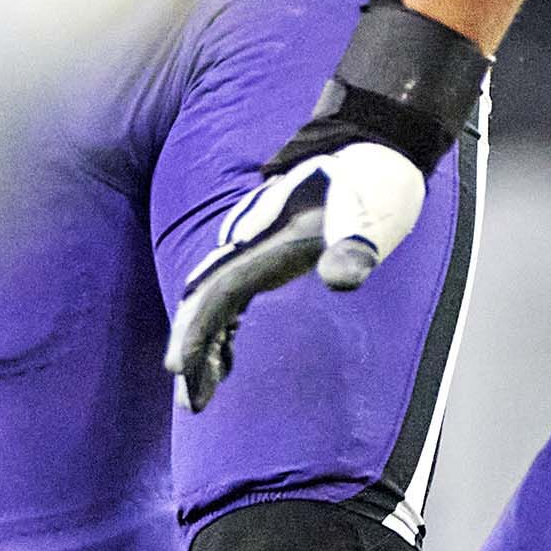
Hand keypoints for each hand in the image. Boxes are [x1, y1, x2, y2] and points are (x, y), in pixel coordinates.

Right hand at [160, 0, 489, 409]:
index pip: (214, 296)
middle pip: (204, 304)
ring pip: (214, 304)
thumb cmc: (371, 183)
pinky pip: (232, 300)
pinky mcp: (270, 256)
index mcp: (261, 244)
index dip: (194, 334)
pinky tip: (226, 363)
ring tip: (199, 398)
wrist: (372, 146)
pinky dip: (223, 332)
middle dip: (191, 351)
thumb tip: (342, 280)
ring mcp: (256, 251)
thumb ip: (352, 248)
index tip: (178, 371)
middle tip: (190, 404)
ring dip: (205, 347)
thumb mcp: (365, 215)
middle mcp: (248, 248)